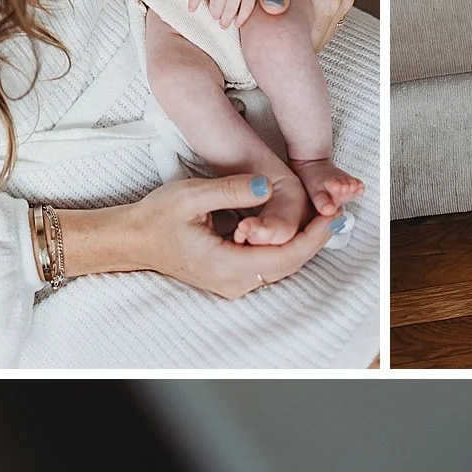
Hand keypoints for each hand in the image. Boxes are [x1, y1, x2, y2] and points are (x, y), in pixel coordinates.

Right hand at [60, 174, 342, 296]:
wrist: (133, 240)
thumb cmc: (156, 217)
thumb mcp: (191, 196)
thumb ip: (230, 191)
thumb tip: (268, 187)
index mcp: (227, 265)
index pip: (285, 256)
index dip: (314, 236)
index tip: (333, 214)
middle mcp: (235, 283)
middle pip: (290, 264)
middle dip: (316, 238)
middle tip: (339, 209)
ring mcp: (233, 284)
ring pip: (282, 266)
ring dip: (304, 242)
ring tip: (325, 214)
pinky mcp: (232, 277)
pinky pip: (270, 265)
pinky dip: (288, 245)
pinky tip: (299, 225)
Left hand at [189, 0, 261, 29]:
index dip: (194, 0)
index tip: (191, 9)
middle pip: (216, 4)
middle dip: (214, 14)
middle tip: (215, 17)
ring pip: (231, 9)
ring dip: (226, 19)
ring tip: (224, 24)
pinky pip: (246, 8)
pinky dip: (241, 18)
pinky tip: (237, 23)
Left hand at [258, 0, 355, 49]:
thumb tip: (273, 10)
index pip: (312, 44)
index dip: (292, 52)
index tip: (271, 57)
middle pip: (320, 37)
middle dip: (298, 44)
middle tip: (271, 48)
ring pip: (325, 24)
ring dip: (305, 29)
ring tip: (280, 31)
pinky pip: (330, 11)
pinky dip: (314, 15)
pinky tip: (294, 11)